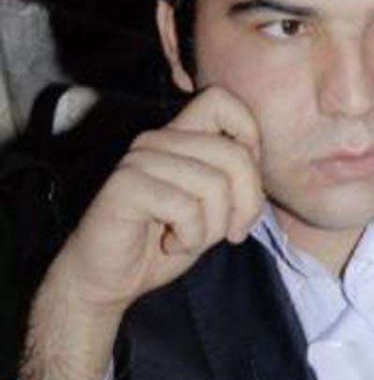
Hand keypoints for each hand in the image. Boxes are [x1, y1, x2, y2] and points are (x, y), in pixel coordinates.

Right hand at [21, 86, 264, 379]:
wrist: (110, 279)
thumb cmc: (167, 241)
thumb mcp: (216, 208)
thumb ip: (235, 179)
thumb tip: (257, 163)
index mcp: (180, 136)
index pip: (222, 100)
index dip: (249, 134)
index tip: (246, 180)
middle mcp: (158, 140)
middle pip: (234, 153)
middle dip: (247, 203)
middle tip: (232, 232)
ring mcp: (140, 159)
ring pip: (215, 184)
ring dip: (213, 227)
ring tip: (190, 238)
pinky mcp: (126, 184)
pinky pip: (186, 207)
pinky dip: (191, 237)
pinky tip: (171, 243)